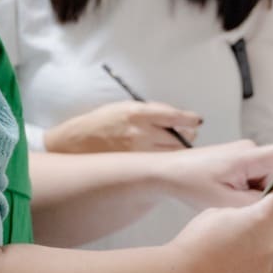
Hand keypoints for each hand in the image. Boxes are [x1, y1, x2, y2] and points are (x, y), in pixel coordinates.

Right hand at [44, 101, 202, 152]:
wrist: (75, 143)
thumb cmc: (101, 122)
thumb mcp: (124, 107)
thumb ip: (149, 112)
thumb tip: (174, 118)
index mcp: (137, 112)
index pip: (172, 116)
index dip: (189, 119)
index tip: (196, 120)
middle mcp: (140, 132)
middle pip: (177, 137)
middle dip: (186, 136)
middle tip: (188, 134)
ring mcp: (138, 151)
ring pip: (171, 153)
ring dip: (178, 149)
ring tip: (175, 146)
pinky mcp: (135, 165)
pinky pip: (159, 164)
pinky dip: (166, 161)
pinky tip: (163, 158)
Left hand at [160, 139, 272, 208]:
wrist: (168, 172)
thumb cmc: (192, 184)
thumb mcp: (226, 203)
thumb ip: (258, 203)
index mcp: (249, 156)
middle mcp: (251, 150)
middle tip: (258, 204)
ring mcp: (245, 154)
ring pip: (266, 177)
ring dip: (259, 193)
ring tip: (233, 200)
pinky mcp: (239, 160)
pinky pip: (256, 176)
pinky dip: (251, 190)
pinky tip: (231, 198)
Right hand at [169, 182, 272, 272]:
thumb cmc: (196, 242)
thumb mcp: (216, 211)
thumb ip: (239, 210)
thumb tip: (246, 219)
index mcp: (258, 219)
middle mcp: (268, 242)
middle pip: (270, 225)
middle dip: (256, 223)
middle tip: (230, 227)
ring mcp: (264, 265)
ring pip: (263, 246)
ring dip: (250, 244)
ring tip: (222, 248)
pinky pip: (256, 265)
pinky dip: (244, 262)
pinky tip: (223, 263)